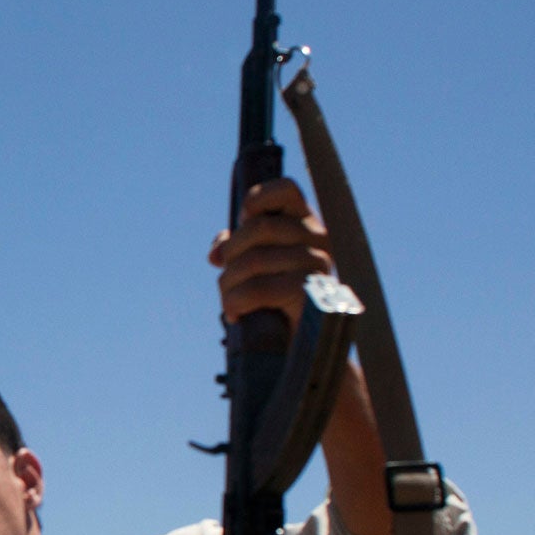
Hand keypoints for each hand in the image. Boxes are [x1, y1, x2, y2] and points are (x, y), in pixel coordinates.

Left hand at [210, 177, 331, 326]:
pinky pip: (258, 289)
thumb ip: (236, 248)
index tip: (242, 224)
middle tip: (227, 278)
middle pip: (257, 228)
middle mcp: (318, 239)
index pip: (284, 189)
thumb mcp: (256, 267)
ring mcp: (317, 265)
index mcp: (306, 224)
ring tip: (229, 302)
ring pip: (253, 261)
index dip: (256, 201)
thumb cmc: (276, 301)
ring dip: (228, 284)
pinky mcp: (309, 294)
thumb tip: (216, 253)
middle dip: (231, 255)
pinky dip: (236, 302)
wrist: (303, 345)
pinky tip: (235, 314)